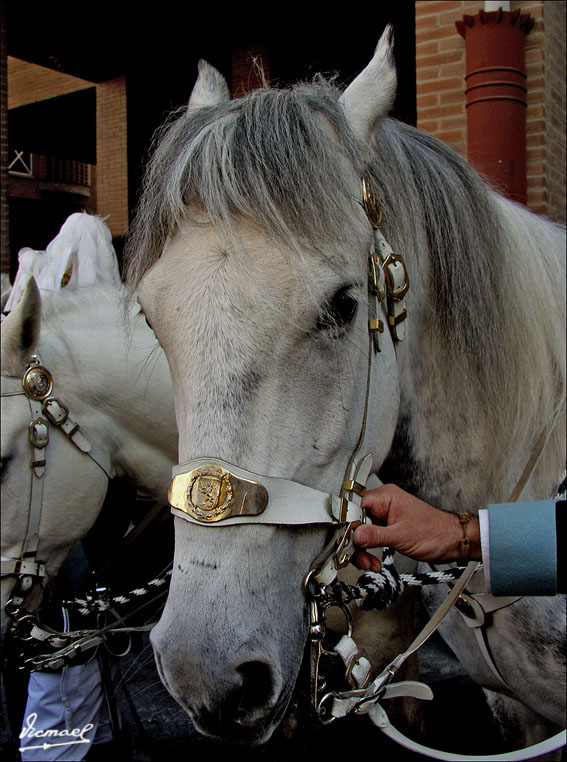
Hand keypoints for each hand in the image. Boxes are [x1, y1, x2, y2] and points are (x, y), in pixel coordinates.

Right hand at [352, 484, 479, 571]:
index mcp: (386, 496)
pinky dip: (369, 549)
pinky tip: (373, 561)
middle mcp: (383, 503)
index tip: (345, 540)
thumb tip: (355, 535)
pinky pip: (370, 536)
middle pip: (356, 520)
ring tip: (369, 563)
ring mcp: (385, 515)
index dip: (348, 523)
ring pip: (362, 531)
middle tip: (358, 557)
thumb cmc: (435, 533)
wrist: (452, 542)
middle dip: (356, 541)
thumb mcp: (401, 536)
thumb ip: (375, 535)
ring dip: (363, 549)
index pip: (355, 505)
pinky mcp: (387, 527)